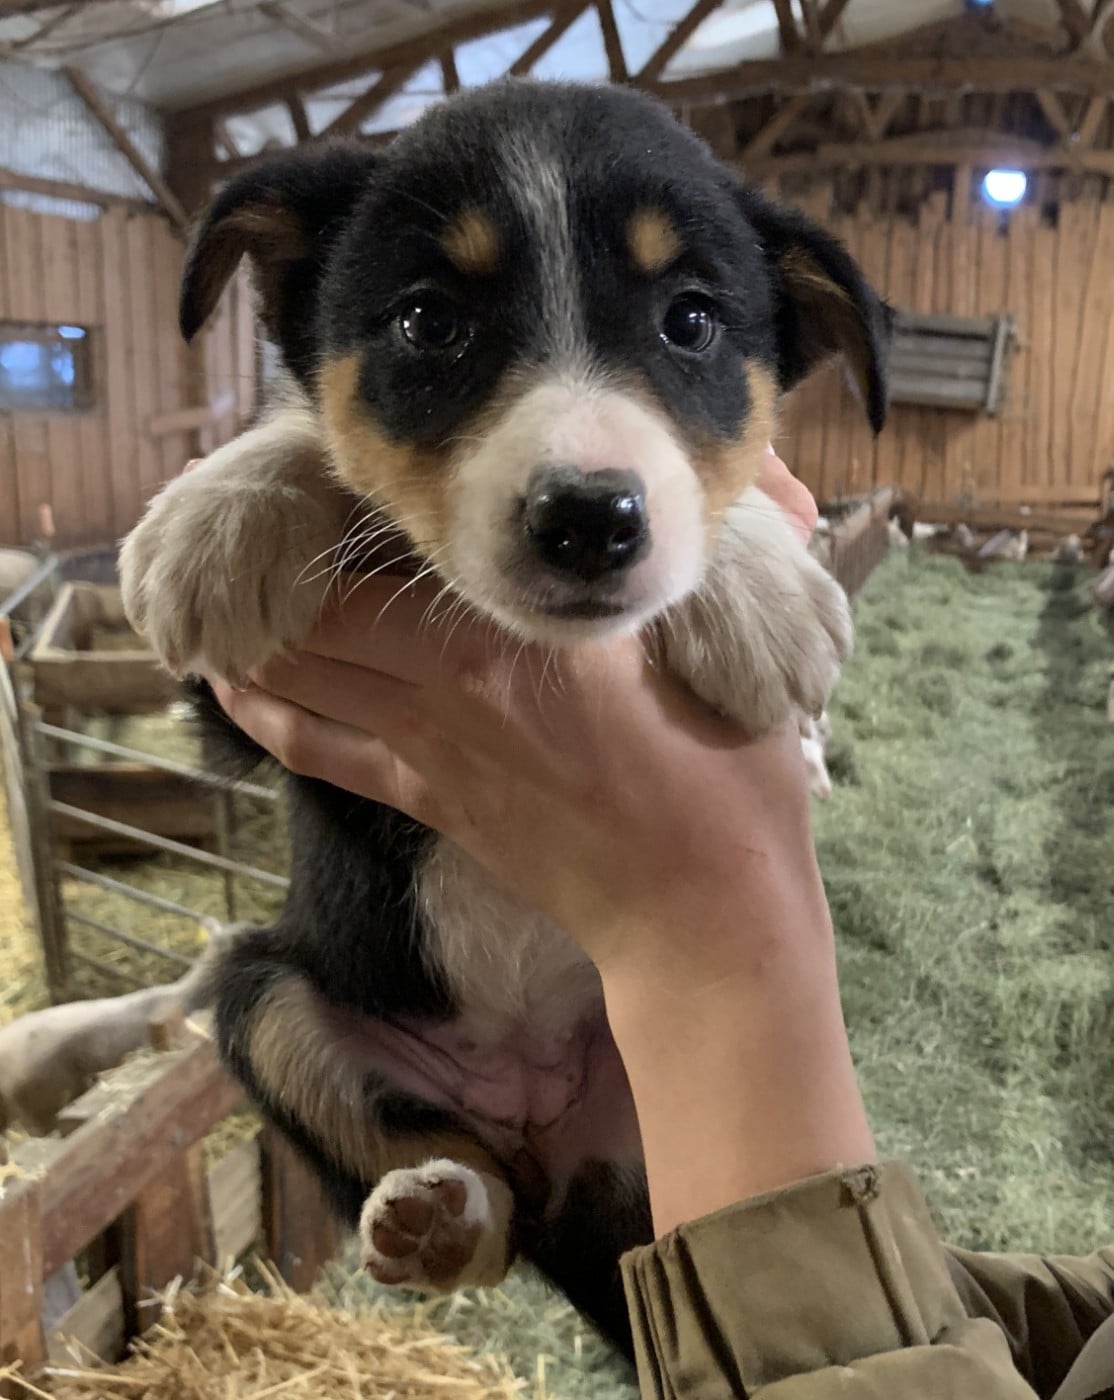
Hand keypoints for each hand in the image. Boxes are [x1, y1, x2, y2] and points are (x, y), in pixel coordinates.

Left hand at [205, 447, 823, 977]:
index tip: (339, 460)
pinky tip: (232, 687)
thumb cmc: (729, 778)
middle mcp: (452, 680)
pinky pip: (320, 748)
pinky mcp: (429, 799)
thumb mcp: (739, 641)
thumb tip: (757, 461)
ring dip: (256, 629)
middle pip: (324, 605)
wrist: (702, 915)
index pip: (396, 545)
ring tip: (228, 588)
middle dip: (283, 561)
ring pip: (303, 672)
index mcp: (521, 631)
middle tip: (268, 519)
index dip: (348, 498)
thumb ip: (737, 536)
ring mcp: (430, 745)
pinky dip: (269, 712)